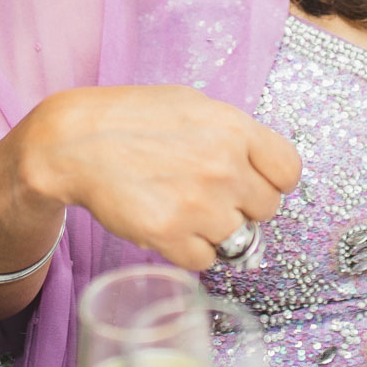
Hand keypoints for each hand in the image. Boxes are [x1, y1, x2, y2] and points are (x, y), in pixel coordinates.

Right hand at [11, 85, 301, 270]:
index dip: (273, 179)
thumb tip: (259, 163)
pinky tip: (169, 225)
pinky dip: (189, 250)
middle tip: (211, 194)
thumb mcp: (193, 105)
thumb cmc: (132, 118)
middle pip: (266, 209)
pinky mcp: (170, 235)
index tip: (256, 181)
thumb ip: (233, 134)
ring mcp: (199, 204)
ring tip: (183, 207)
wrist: (77, 142)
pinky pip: (204, 261)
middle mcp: (224, 167)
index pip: (289, 171)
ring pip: (235, 238)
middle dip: (242, 205)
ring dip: (214, 230)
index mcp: (235, 129)